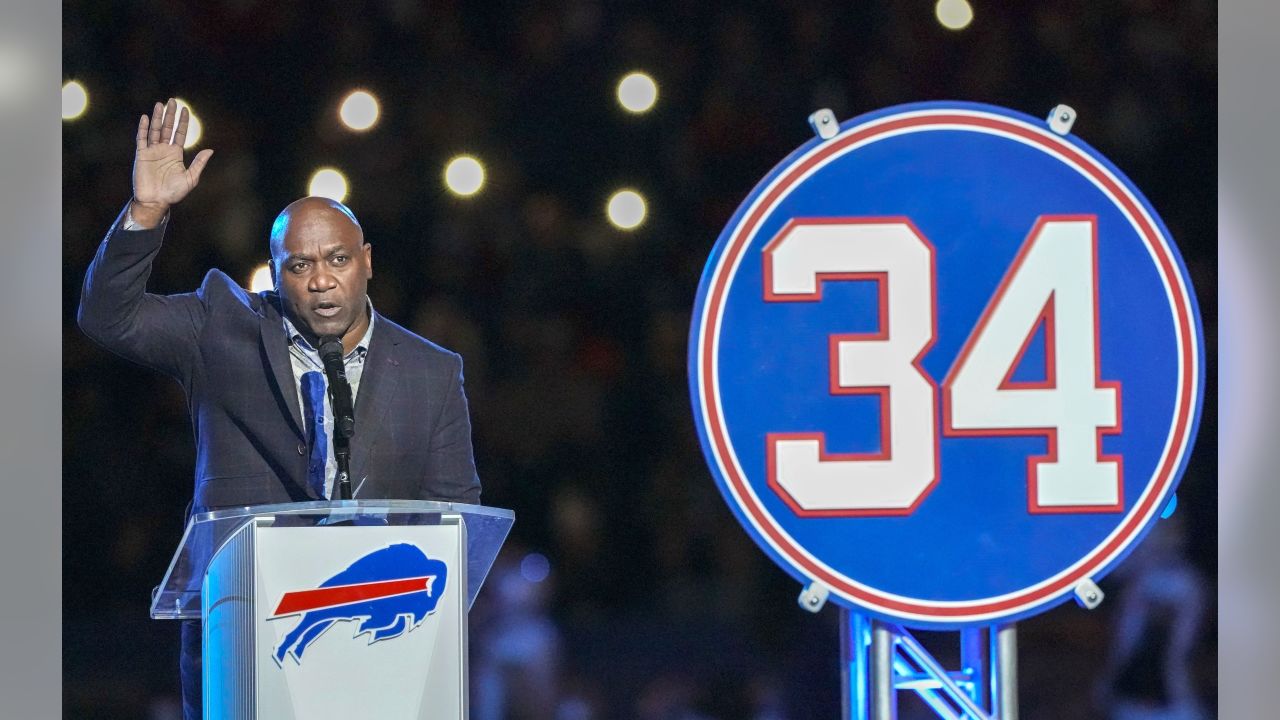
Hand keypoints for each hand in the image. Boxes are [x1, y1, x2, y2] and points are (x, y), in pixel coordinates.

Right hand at [130, 98, 213, 226]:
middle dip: (170, 115)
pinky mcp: (141, 155)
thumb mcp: (191, 178)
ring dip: (158, 117)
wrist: (156, 201)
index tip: (185, 109)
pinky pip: (142, 139)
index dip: (182, 122)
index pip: (180, 134)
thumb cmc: (174, 192)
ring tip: (160, 104)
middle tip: (173, 100)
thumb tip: (210, 150)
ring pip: (155, 130)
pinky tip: (146, 118)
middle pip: (168, 128)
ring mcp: (152, 151)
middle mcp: (164, 150)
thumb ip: (199, 163)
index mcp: (176, 154)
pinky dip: (144, 128)